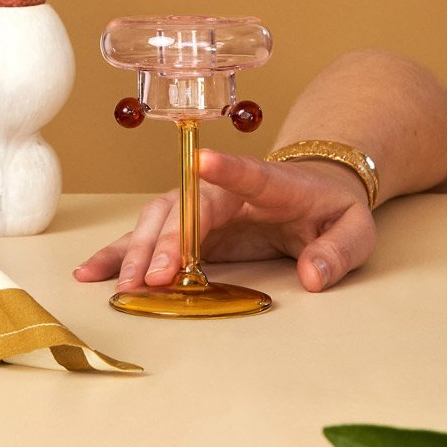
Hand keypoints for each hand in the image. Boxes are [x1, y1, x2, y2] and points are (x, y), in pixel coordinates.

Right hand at [73, 150, 375, 292]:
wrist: (316, 189)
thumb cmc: (333, 209)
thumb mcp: (355, 231)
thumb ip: (338, 252)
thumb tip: (313, 276)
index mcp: (273, 183)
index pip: (249, 172)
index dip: (226, 168)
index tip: (202, 162)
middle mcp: (227, 188)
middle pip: (190, 205)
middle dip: (168, 239)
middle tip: (155, 276)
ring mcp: (202, 204)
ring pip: (160, 219)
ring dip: (138, 250)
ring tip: (124, 284)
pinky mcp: (188, 226)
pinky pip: (148, 237)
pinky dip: (120, 253)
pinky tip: (92, 272)